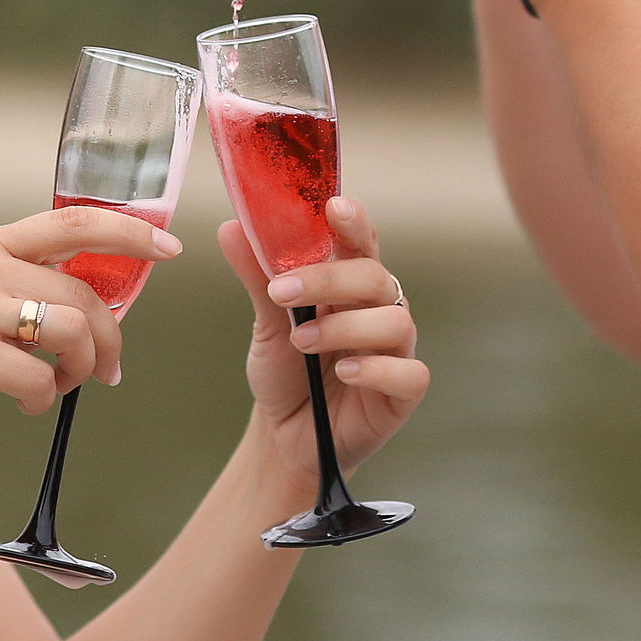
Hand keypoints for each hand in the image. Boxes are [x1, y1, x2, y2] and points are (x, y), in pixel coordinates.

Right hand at [0, 207, 177, 457]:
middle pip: (84, 293)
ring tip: (60, 386)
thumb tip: (100, 300)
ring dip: (80, 370)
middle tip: (107, 369)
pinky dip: (45, 400)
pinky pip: (41, 380)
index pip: (74, 220)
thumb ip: (29, 285)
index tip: (167, 247)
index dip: (130, 231)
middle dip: (110, 338)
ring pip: (72, 333)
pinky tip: (26, 403)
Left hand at [223, 197, 427, 482]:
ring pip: (394, 321)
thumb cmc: (286, 371)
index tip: (333, 207)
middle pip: (374, 277)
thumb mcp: (266, 323)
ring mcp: (396, 350)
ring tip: (301, 342)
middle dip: (328, 280)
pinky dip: (377, 370)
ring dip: (344, 328)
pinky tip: (344, 374)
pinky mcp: (403, 391)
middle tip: (282, 294)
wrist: (286, 434)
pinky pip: (410, 373)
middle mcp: (379, 310)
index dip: (354, 221)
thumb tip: (230, 229)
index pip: (362, 241)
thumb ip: (259, 277)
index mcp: (351, 284)